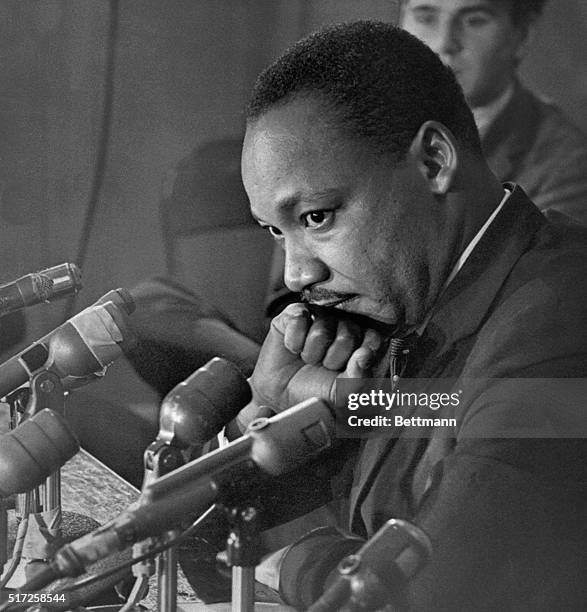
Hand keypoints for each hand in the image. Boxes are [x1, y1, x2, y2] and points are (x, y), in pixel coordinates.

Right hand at [249, 303, 385, 411]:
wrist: (281, 395)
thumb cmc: (315, 392)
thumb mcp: (342, 394)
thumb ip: (358, 377)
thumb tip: (365, 354)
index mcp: (361, 343)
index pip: (372, 339)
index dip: (359, 357)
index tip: (348, 371)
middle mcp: (342, 325)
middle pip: (348, 333)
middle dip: (332, 359)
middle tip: (323, 367)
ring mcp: (319, 317)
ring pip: (322, 329)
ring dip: (311, 352)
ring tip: (307, 359)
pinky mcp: (295, 314)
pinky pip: (299, 318)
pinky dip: (293, 341)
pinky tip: (293, 349)